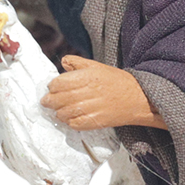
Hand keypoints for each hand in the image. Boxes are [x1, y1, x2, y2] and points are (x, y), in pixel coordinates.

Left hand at [41, 56, 168, 130]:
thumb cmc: (118, 81)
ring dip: (58, 113)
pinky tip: (69, 119)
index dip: (52, 86)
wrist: (139, 98)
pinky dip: (69, 122)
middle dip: (49, 101)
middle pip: (59, 99)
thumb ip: (78, 63)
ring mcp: (93, 109)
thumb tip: (63, 61)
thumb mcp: (98, 66)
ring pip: (65, 113)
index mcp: (88, 76)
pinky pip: (75, 124)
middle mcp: (89, 92)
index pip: (59, 83)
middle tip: (46, 102)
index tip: (51, 88)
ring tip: (58, 111)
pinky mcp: (97, 122)